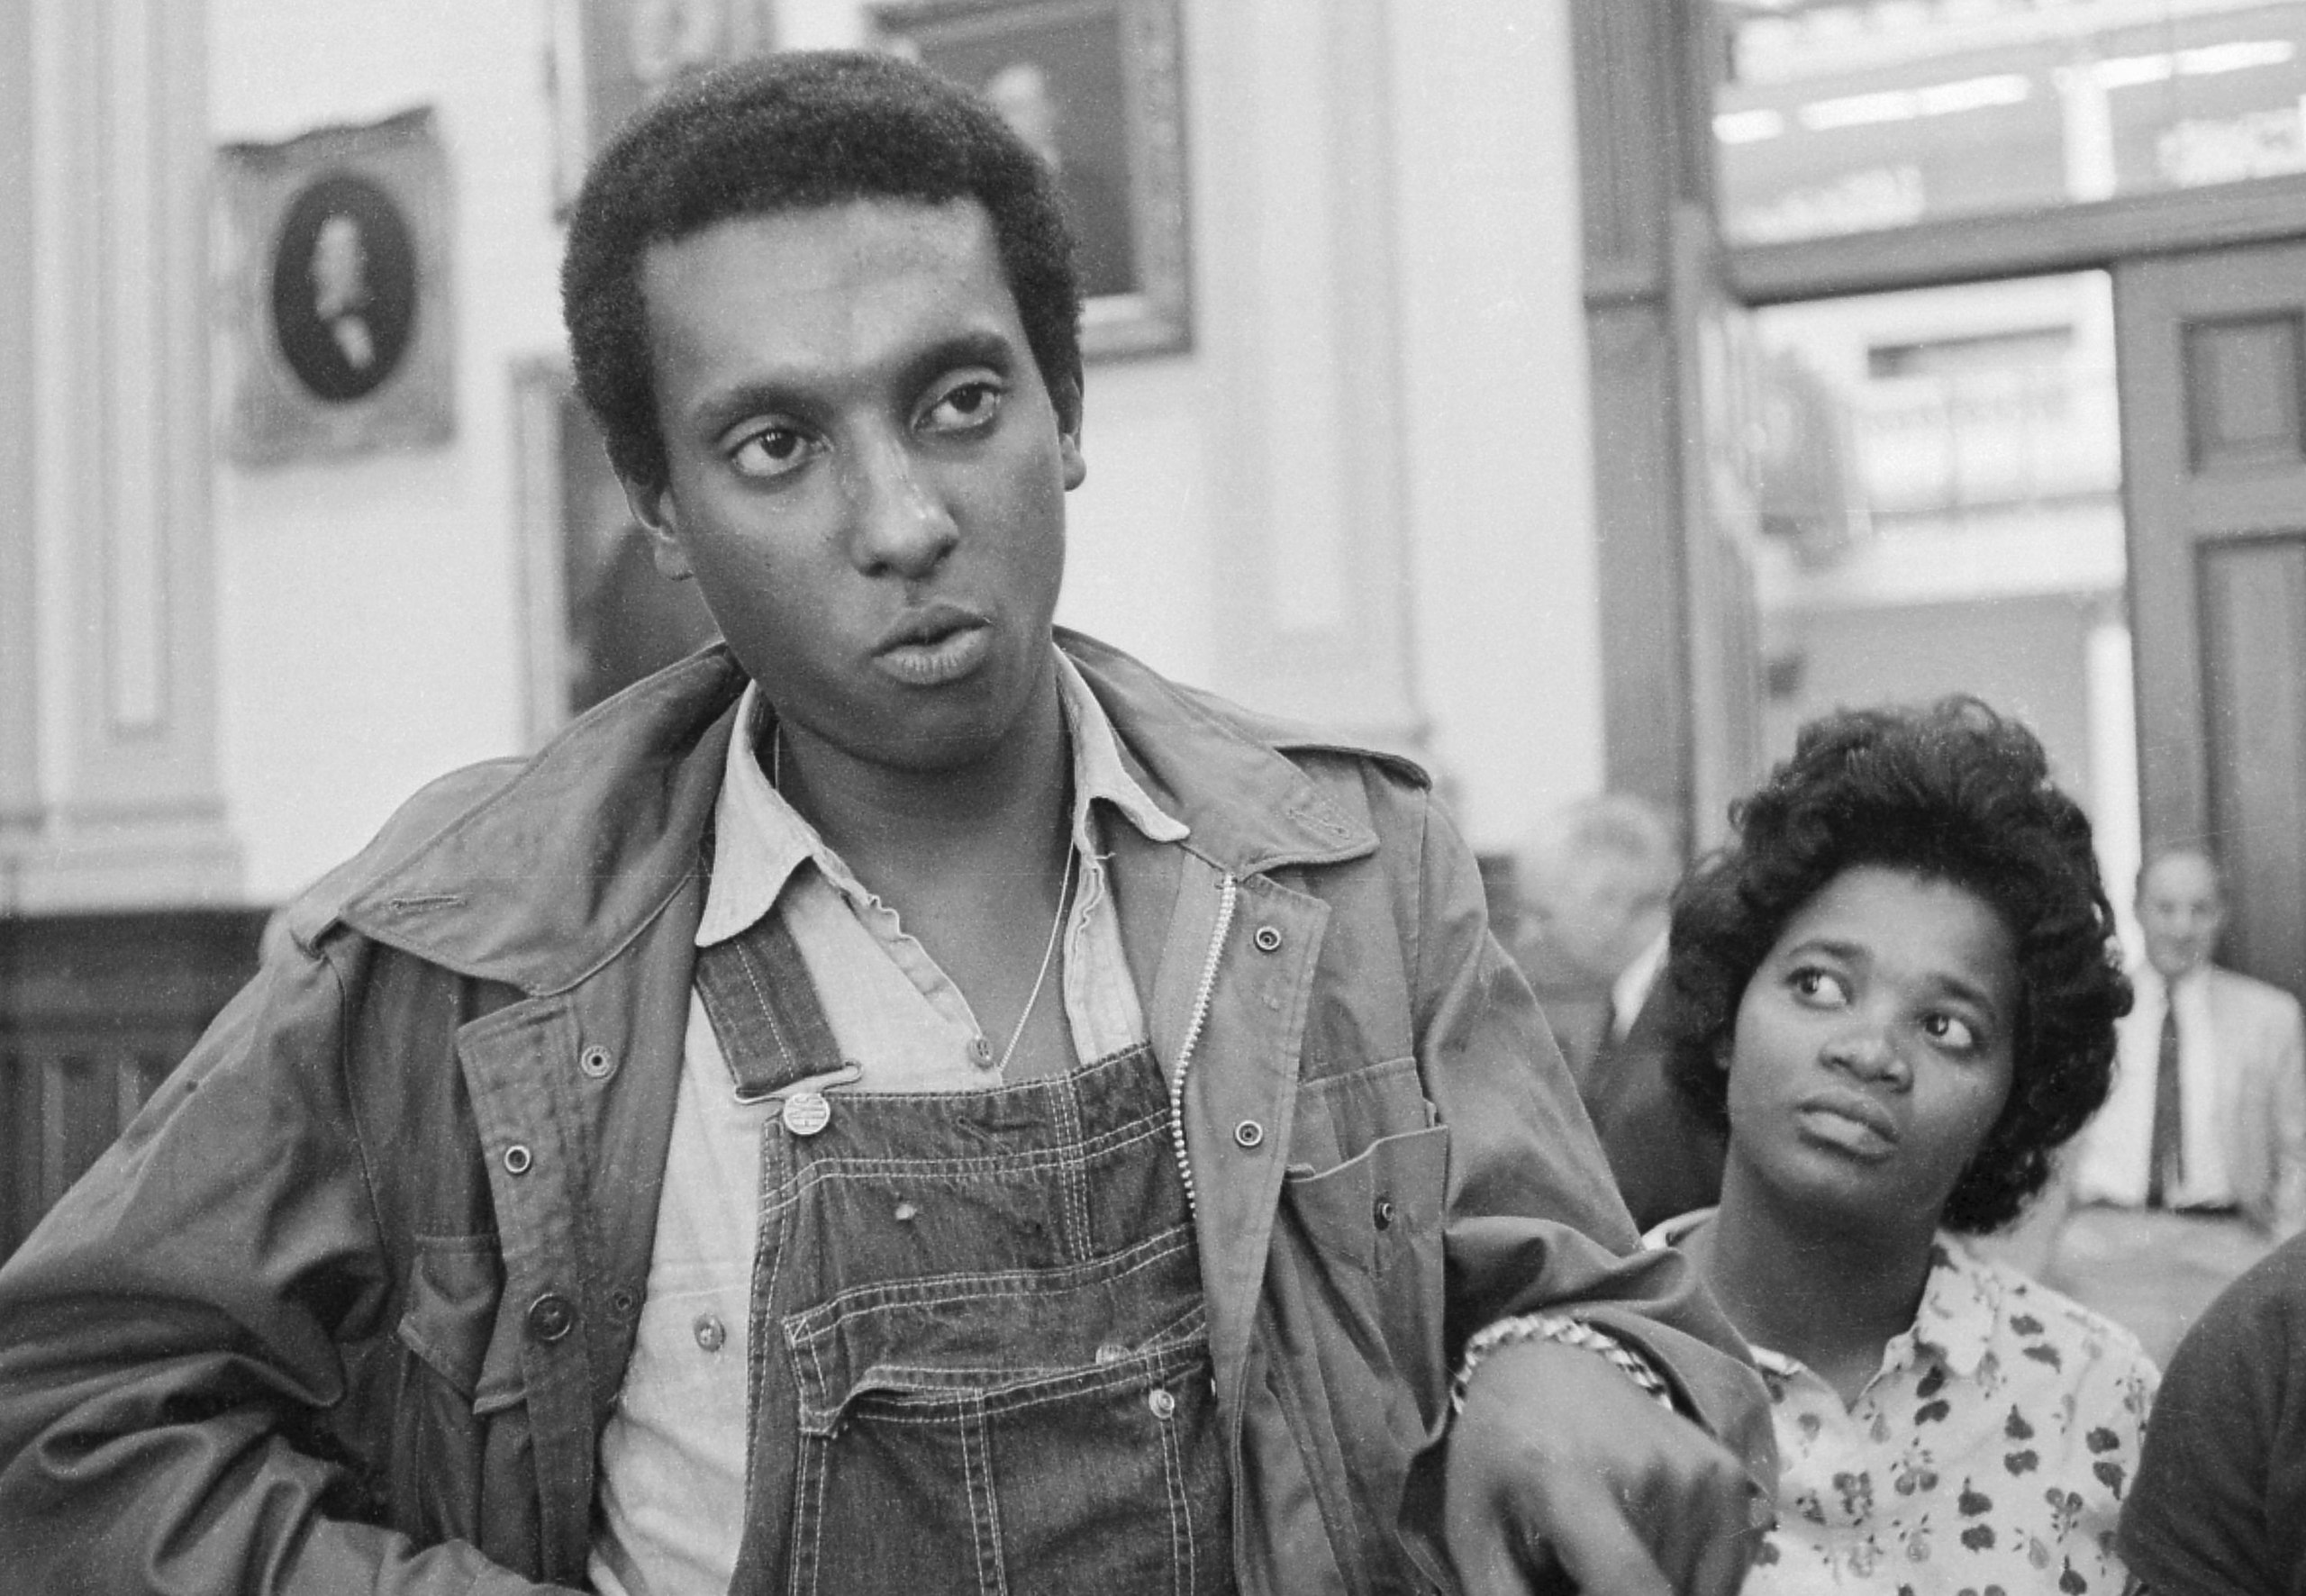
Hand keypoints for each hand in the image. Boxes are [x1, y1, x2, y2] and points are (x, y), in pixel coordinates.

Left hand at [1443, 1335, 1769, 1595]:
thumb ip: (1505, 1595)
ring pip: (1690, 1587)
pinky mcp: (1727, 1474)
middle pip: (1658, 1592)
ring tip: (1606, 1554)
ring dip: (1652, 1587)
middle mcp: (1648, 1470)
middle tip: (1577, 1569)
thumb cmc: (1501, 1453)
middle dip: (1618, 1594)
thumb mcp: (1472, 1526)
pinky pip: (1724, 1569)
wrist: (1548, 1364)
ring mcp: (1696, 1470)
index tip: (1585, 1592)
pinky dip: (1688, 1576)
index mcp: (1570, 1480)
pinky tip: (1643, 1545)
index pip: (1628, 1584)